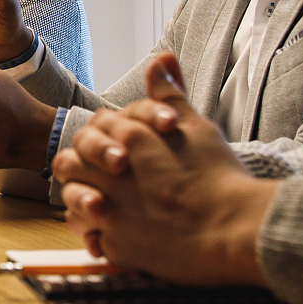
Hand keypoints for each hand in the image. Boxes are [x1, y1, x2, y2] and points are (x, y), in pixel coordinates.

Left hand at [51, 53, 275, 285]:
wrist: (234, 229)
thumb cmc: (219, 177)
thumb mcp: (196, 127)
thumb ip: (169, 95)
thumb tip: (159, 60)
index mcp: (129, 139)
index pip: (90, 131)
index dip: (101, 139)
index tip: (121, 152)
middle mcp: (110, 172)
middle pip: (68, 163)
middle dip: (81, 167)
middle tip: (107, 177)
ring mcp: (109, 209)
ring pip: (70, 200)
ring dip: (82, 199)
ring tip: (106, 204)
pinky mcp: (114, 243)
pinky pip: (87, 235)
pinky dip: (95, 233)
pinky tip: (114, 232)